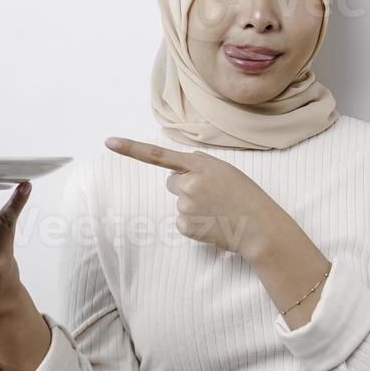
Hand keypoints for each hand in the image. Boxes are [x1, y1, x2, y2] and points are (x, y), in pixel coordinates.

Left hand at [104, 136, 286, 260]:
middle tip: (212, 195)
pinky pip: (182, 221)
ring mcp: (187, 205)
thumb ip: (201, 166)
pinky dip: (195, 224)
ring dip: (194, 206)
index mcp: (200, 164)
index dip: (132, 149)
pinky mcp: (186, 226)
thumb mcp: (226, 170)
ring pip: (179, 202)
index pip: (159, 155)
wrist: (260, 228)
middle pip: (172, 182)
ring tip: (217, 210)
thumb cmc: (246, 197)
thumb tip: (179, 174)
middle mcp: (190, 183)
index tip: (109, 142)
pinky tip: (213, 223)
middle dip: (186, 187)